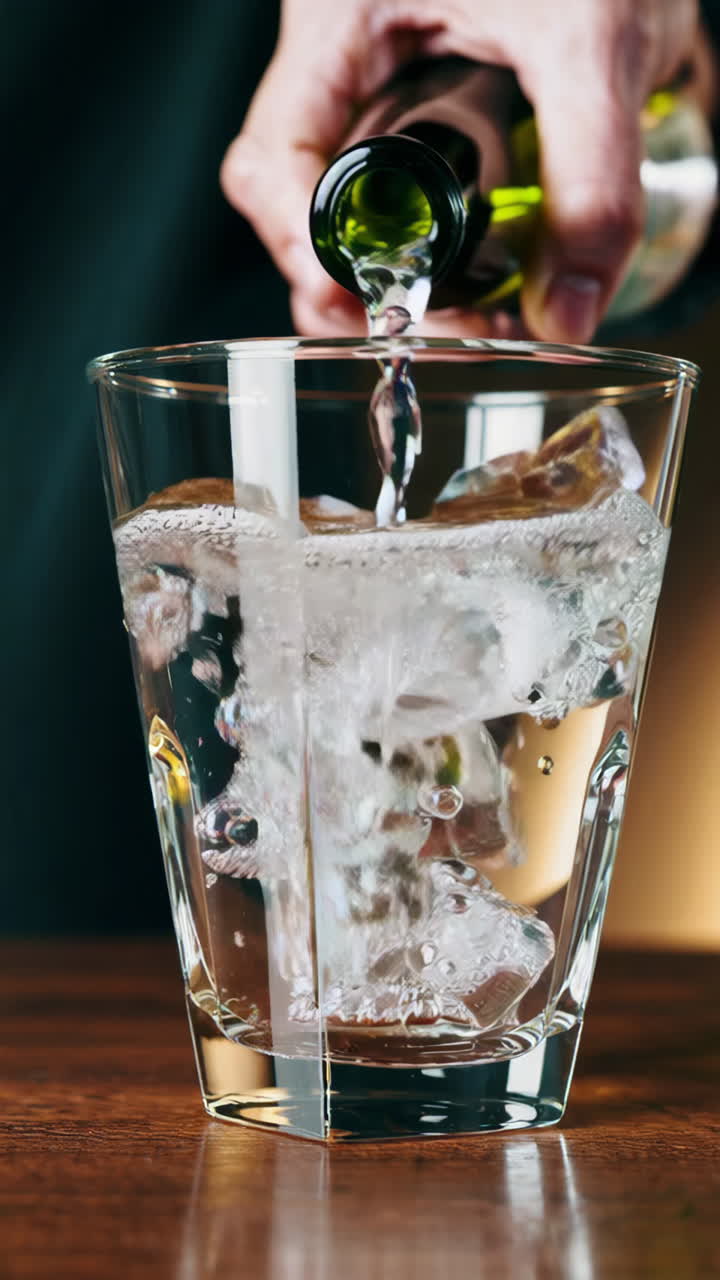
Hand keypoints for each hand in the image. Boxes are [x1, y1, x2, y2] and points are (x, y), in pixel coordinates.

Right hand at [222, 0, 709, 340]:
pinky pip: (393, 193)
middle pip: (296, 201)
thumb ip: (592, 181)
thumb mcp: (595, 46)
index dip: (305, 246)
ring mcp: (367, 84)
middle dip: (356, 283)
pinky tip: (480, 273)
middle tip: (433, 327)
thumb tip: (564, 311)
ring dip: (396, 275)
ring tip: (473, 312)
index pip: (275, 158)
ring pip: (343, 208)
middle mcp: (338, 56)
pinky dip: (430, 247)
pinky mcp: (411, 103)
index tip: (363, 300)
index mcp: (340, 16)